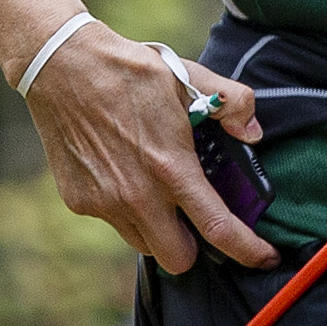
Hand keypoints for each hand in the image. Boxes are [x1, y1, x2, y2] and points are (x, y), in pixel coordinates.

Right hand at [28, 27, 273, 274]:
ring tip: (154, 189)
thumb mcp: (189, 77)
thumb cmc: (127, 71)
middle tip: (194, 218)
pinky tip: (121, 172)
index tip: (264, 257)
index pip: (218, 228)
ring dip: (157, 229)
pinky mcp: (79, 201)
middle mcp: (137, 195)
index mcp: (171, 166)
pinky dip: (124, 209)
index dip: (247, 250)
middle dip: (193, 247)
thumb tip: (252, 132)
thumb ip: (232, 103)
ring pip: (144, 243)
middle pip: (178, 259)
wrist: (62, 66)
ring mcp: (105, 202)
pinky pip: (113, 221)